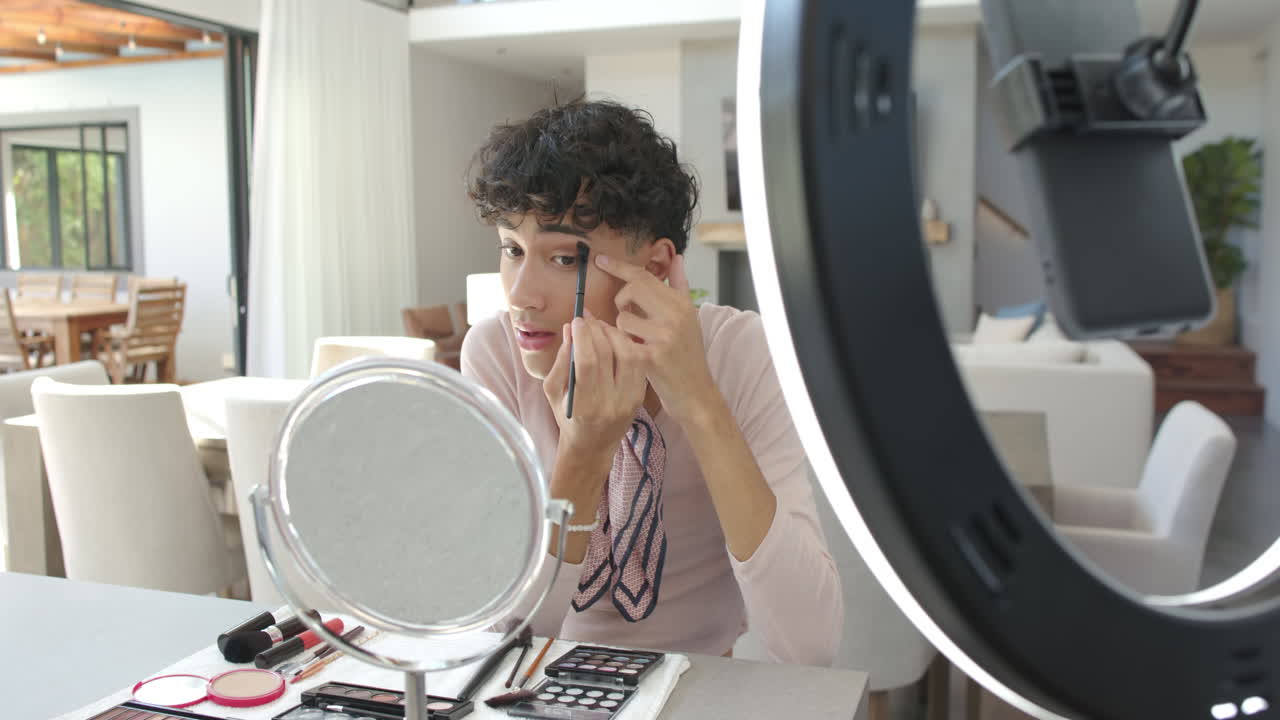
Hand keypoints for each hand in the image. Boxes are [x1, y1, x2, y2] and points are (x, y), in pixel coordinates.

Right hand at [542, 314, 648, 468]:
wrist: (592, 445)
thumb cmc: (567, 416)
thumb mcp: (554, 391)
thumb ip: (561, 360)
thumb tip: (571, 329)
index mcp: (585, 406)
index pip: (588, 363)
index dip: (583, 337)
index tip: (576, 321)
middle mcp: (610, 405)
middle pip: (608, 355)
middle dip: (597, 330)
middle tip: (588, 318)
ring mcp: (629, 401)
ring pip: (629, 356)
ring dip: (615, 335)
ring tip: (601, 327)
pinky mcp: (640, 397)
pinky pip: (638, 363)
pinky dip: (627, 346)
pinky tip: (614, 340)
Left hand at [594, 253, 718, 425]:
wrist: (695, 392)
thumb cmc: (688, 354)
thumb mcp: (689, 317)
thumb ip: (680, 286)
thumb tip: (677, 258)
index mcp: (681, 303)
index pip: (644, 276)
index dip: (619, 266)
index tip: (600, 259)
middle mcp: (674, 316)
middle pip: (631, 289)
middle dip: (621, 299)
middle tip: (627, 313)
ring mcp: (663, 336)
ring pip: (623, 318)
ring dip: (622, 329)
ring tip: (636, 340)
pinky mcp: (652, 357)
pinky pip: (622, 340)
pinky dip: (620, 344)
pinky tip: (631, 351)